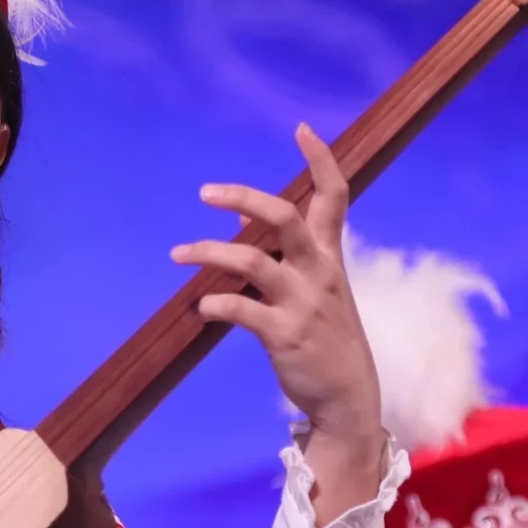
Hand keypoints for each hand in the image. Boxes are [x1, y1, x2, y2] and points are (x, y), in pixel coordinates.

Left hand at [170, 124, 385, 522]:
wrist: (349, 398)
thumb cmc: (327, 338)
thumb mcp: (318, 291)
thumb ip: (287, 257)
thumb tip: (239, 227)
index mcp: (330, 257)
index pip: (335, 197)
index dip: (321, 160)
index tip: (303, 128)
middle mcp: (319, 272)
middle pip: (283, 217)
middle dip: (243, 198)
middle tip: (205, 193)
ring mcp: (302, 303)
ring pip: (252, 260)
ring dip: (208, 253)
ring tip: (178, 255)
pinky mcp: (285, 335)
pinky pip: (242, 310)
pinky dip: (216, 304)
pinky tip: (200, 308)